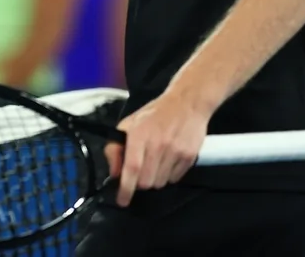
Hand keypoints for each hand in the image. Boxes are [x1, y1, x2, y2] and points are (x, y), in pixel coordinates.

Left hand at [105, 90, 210, 207]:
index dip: (126, 188)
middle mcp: (158, 145)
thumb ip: (116, 147)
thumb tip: (114, 173)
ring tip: (155, 162)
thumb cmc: (154, 114)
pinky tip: (168, 160)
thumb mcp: (128, 124)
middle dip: (140, 182)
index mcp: (139, 135)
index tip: (121, 200)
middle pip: (146, 182)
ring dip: (154, 179)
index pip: (132, 168)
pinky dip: (168, 176)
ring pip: (160, 183)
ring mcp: (176, 152)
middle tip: (140, 171)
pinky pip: (175, 179)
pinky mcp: (190, 157)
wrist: (187, 103)